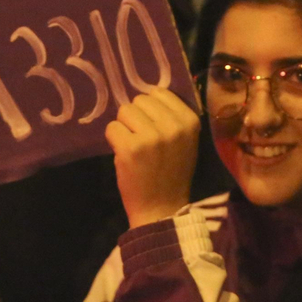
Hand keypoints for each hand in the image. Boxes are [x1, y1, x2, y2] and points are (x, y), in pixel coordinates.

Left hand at [104, 88, 199, 227]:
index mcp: (190, 121)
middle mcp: (173, 126)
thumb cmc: (172, 173)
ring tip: (135, 147)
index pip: (160, 92)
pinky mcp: (130, 148)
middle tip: (143, 139)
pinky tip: (124, 155)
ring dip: (125, 127)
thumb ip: (172, 117)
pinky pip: (112, 128)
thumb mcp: (185, 141)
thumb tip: (148, 93)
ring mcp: (151, 136)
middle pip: (140, 100)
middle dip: (137, 117)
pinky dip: (114, 140)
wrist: (161, 209)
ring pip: (124, 111)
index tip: (154, 127)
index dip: (151, 109)